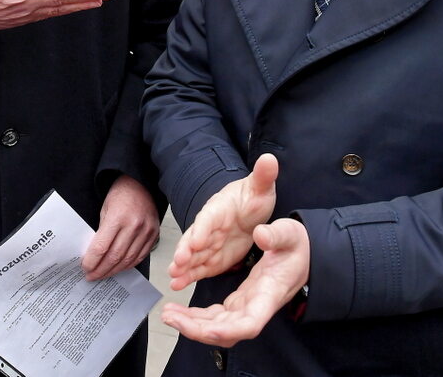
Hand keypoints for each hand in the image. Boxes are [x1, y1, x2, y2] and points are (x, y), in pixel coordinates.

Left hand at [82, 175, 158, 280]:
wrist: (140, 184)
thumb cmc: (120, 194)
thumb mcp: (104, 209)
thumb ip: (101, 232)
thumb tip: (94, 255)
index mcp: (118, 217)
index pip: (102, 247)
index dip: (92, 261)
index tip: (85, 268)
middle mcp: (134, 226)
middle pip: (115, 257)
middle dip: (101, 270)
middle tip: (91, 276)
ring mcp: (146, 232)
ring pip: (128, 260)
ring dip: (114, 271)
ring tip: (103, 275)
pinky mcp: (154, 235)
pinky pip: (140, 256)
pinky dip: (128, 265)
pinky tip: (119, 269)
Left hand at [161, 218, 309, 346]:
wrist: (305, 255)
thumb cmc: (298, 246)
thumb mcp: (291, 234)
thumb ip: (276, 235)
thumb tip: (260, 234)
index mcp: (269, 293)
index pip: (250, 323)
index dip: (228, 330)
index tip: (207, 330)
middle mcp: (257, 306)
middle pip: (227, 331)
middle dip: (197, 329)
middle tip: (170, 317)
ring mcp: (248, 306)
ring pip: (218, 326)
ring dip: (192, 324)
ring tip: (168, 314)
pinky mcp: (240, 302)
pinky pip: (216, 316)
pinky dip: (196, 317)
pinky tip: (179, 311)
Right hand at [169, 153, 278, 290]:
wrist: (249, 212)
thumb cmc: (252, 198)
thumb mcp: (260, 188)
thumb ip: (263, 176)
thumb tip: (269, 158)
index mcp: (219, 209)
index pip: (208, 218)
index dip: (202, 230)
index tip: (196, 241)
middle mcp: (209, 227)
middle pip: (195, 238)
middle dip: (185, 251)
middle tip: (177, 263)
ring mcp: (209, 243)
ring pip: (193, 255)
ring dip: (183, 266)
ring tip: (174, 277)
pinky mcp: (211, 257)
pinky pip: (198, 267)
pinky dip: (188, 275)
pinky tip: (178, 284)